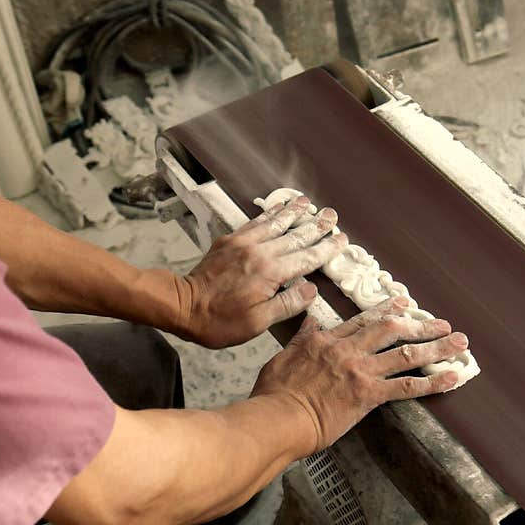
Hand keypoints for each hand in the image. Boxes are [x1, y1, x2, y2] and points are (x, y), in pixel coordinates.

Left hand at [172, 196, 347, 347]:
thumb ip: (288, 304)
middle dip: (316, 225)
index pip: (307, 258)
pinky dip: (269, 214)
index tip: (342, 240)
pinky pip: (255, 223)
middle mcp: (260, 252)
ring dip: (293, 212)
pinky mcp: (229, 241)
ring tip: (307, 202)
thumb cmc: (220, 321)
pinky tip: (277, 209)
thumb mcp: (259, 322)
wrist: (182, 306)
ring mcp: (243, 244)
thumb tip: (311, 289)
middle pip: (295, 236)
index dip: (327, 249)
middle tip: (332, 215)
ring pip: (275, 223)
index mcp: (271, 273)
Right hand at [251, 297, 467, 453]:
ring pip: (406, 353)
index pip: (363, 320)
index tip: (404, 304)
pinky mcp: (368, 395)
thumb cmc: (274, 394)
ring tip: (459, 343)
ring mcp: (361, 371)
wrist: (277, 418)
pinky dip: (432, 382)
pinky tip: (453, 377)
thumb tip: (309, 321)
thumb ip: (302, 338)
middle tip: (442, 323)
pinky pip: (407, 387)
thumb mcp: (283, 357)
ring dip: (436, 347)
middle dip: (420, 326)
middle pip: (391, 330)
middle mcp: (348, 351)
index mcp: (327, 341)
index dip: (387, 310)